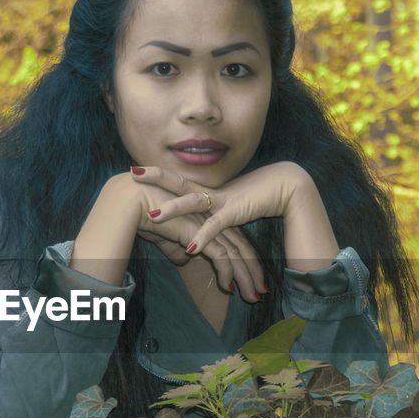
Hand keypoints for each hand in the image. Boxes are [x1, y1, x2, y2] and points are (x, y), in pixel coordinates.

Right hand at [127, 174, 265, 302]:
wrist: (133, 200)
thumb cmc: (142, 213)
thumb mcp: (164, 234)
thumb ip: (176, 246)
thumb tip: (183, 258)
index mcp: (207, 217)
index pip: (233, 240)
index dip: (244, 259)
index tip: (251, 279)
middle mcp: (212, 219)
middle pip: (241, 247)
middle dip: (253, 271)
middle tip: (262, 292)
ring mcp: (208, 224)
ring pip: (236, 254)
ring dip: (246, 278)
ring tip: (253, 297)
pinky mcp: (200, 231)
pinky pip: (221, 256)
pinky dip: (227, 272)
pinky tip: (228, 288)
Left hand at [131, 161, 307, 255]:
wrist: (285, 188)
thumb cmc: (257, 197)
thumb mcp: (228, 208)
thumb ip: (210, 216)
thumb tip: (196, 227)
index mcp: (206, 190)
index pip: (177, 179)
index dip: (157, 174)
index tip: (136, 169)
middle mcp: (210, 192)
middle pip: (178, 181)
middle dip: (156, 177)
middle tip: (133, 172)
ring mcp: (222, 200)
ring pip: (193, 203)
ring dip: (173, 210)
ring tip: (154, 216)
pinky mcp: (235, 213)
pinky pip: (215, 226)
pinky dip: (202, 237)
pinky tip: (190, 248)